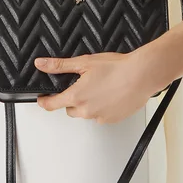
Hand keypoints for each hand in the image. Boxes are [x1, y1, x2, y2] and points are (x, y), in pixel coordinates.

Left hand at [34, 49, 157, 124]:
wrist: (141, 75)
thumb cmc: (116, 68)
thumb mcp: (84, 62)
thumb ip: (60, 65)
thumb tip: (41, 64)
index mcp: (76, 96)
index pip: (51, 105)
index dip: (44, 101)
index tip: (42, 99)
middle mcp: (86, 111)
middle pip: (70, 109)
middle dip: (72, 99)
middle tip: (82, 85)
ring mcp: (100, 117)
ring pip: (86, 113)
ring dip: (88, 104)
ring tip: (100, 87)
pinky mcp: (113, 120)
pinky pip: (101, 116)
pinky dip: (102, 107)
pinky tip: (110, 94)